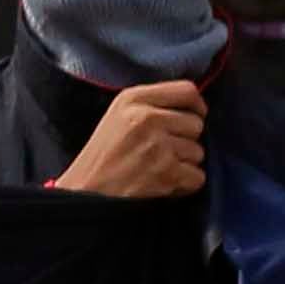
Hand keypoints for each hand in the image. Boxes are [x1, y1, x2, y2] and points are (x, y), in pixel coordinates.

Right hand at [52, 76, 208, 200]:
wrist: (86, 192)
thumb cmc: (102, 156)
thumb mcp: (118, 115)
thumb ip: (150, 105)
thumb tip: (191, 107)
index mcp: (134, 99)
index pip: (187, 91)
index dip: (197, 106)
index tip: (194, 116)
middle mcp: (148, 118)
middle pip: (196, 123)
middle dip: (186, 140)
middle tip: (163, 151)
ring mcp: (158, 146)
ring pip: (198, 152)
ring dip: (184, 164)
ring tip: (158, 168)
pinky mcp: (167, 173)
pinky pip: (197, 177)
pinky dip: (185, 185)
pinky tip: (164, 183)